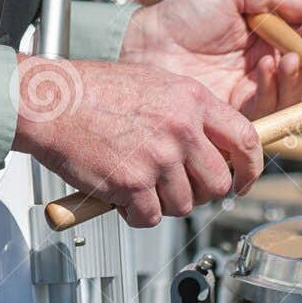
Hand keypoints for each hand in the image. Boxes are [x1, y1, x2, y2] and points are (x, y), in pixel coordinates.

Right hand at [12, 56, 261, 228]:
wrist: (51, 102)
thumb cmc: (93, 93)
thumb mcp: (156, 85)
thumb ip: (188, 114)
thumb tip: (211, 149)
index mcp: (192, 100)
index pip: (246, 139)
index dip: (250, 168)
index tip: (242, 181)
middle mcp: (181, 128)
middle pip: (217, 184)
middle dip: (198, 194)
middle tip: (175, 188)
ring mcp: (158, 157)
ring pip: (183, 205)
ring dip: (161, 204)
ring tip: (137, 185)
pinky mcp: (133, 183)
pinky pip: (150, 217)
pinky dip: (135, 215)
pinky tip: (120, 196)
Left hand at [120, 0, 301, 117]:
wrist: (147, 43)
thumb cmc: (182, 15)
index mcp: (260, 40)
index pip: (298, 46)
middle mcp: (257, 70)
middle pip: (300, 76)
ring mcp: (246, 94)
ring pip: (288, 96)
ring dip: (294, 77)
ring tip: (285, 57)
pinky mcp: (234, 116)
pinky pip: (265, 110)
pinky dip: (272, 89)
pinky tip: (265, 67)